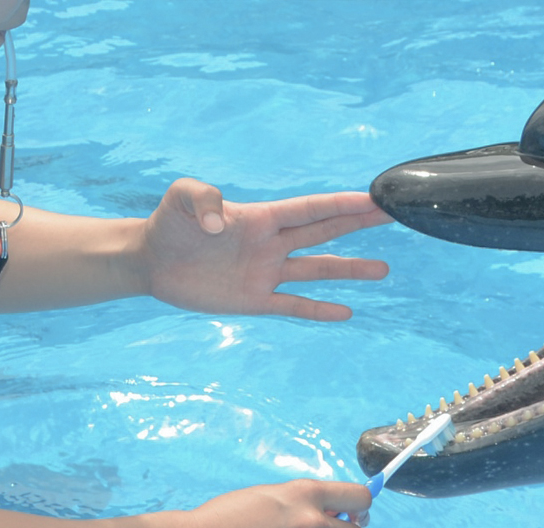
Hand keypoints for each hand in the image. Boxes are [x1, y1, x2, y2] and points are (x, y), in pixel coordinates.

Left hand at [139, 178, 391, 320]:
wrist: (151, 260)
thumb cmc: (168, 224)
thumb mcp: (181, 197)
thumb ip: (202, 198)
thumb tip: (221, 224)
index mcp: (261, 217)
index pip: (310, 209)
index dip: (342, 204)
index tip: (374, 198)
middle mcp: (270, 244)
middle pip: (324, 233)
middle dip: (357, 224)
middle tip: (392, 217)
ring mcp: (265, 272)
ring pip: (316, 270)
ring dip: (349, 270)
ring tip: (382, 270)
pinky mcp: (253, 299)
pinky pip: (292, 305)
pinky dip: (317, 310)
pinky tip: (344, 312)